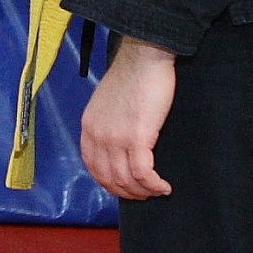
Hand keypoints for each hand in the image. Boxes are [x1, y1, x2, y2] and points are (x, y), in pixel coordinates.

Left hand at [80, 39, 175, 199]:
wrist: (143, 57)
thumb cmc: (132, 75)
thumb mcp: (108, 102)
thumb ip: (108, 123)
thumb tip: (119, 143)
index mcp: (89, 127)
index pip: (93, 166)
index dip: (109, 182)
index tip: (124, 187)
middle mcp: (97, 136)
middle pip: (109, 178)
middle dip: (127, 192)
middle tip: (144, 194)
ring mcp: (115, 139)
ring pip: (126, 180)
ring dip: (143, 191)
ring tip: (157, 191)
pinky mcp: (137, 138)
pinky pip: (143, 173)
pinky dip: (154, 184)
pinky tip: (164, 186)